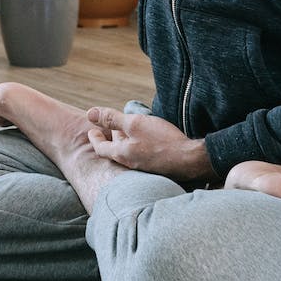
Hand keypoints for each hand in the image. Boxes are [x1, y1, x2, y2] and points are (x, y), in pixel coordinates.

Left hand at [83, 106, 211, 183]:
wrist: (191, 160)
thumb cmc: (162, 141)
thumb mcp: (135, 124)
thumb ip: (112, 119)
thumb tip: (90, 114)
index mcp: (122, 154)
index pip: (101, 148)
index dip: (94, 138)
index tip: (92, 131)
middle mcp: (131, 163)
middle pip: (114, 151)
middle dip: (109, 139)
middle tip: (106, 130)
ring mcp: (144, 166)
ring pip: (128, 152)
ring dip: (123, 142)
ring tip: (124, 132)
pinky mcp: (157, 166)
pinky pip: (141, 155)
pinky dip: (136, 146)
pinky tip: (144, 139)